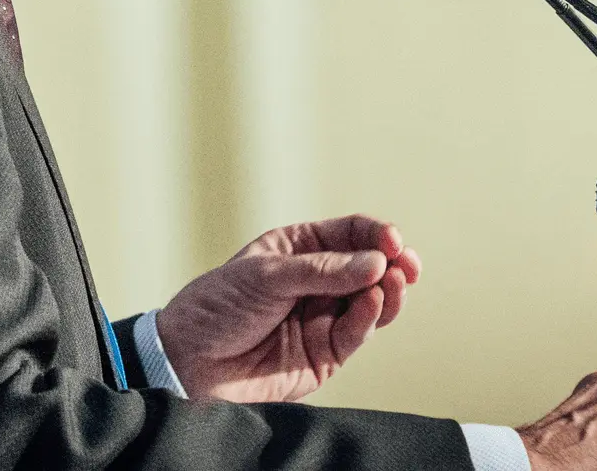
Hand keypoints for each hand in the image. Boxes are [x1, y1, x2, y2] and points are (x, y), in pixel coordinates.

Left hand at [154, 214, 420, 402]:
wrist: (189, 362)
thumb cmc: (216, 307)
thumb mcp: (266, 274)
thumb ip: (323, 271)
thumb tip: (377, 263)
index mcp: (300, 249)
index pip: (350, 234)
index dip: (376, 235)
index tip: (392, 241)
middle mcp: (317, 282)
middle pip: (369, 268)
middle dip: (393, 264)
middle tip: (407, 264)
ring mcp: (323, 318)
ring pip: (372, 302)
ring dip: (388, 292)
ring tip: (394, 282)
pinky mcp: (325, 354)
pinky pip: (357, 333)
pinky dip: (369, 317)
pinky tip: (371, 302)